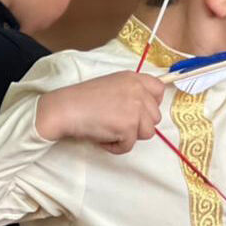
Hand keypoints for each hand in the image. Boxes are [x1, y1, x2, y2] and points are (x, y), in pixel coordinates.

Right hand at [35, 72, 164, 153]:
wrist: (65, 109)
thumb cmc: (82, 99)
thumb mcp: (112, 85)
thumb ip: (130, 92)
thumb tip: (144, 109)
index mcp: (134, 78)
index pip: (159, 89)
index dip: (152, 104)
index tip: (140, 112)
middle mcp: (139, 91)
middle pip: (155, 116)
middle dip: (139, 125)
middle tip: (117, 124)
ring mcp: (136, 108)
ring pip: (148, 133)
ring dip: (129, 136)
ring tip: (110, 130)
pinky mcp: (129, 126)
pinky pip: (129, 145)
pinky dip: (116, 146)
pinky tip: (102, 137)